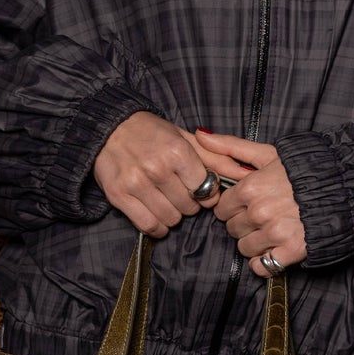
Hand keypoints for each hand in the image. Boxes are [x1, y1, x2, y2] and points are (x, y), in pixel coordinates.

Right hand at [95, 111, 222, 236]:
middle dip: (189, 204)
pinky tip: (156, 215)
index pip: (207, 191)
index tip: (197, 188)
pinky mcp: (119, 196)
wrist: (108, 127)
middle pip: (189, 208)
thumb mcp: (185, 138)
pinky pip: (148, 226)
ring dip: (172, 215)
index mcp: (177, 151)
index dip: (205, 193)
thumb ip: (216, 158)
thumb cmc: (151, 133)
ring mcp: (137, 184)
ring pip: (171, 220)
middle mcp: (157, 168)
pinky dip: (156, 226)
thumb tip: (245, 174)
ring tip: (165, 200)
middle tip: (178, 192)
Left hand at [193, 130, 306, 276]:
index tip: (248, 204)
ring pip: (244, 248)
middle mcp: (259, 212)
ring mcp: (274, 233)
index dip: (234, 207)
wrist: (344, 188)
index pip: (223, 209)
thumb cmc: (305, 170)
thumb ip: (231, 146)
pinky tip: (275, 249)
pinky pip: (261, 267)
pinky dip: (265, 262)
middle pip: (232, 229)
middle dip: (244, 224)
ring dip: (254, 242)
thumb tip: (200, 135)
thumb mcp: (269, 153)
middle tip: (263, 216)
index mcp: (250, 188)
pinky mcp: (290, 251)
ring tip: (272, 230)